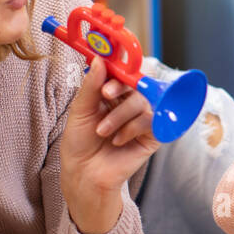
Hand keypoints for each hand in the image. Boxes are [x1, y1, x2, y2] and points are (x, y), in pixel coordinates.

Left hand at [60, 57, 160, 233]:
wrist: (85, 173)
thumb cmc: (80, 143)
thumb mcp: (80, 111)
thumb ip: (92, 85)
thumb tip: (100, 59)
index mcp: (112, 94)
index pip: (122, 73)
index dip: (117, 69)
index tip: (105, 69)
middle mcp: (129, 104)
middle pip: (136, 83)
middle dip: (120, 87)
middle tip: (106, 95)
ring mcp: (142, 119)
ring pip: (142, 102)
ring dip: (120, 115)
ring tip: (103, 132)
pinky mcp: (153, 135)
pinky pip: (151, 120)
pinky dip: (132, 128)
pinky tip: (118, 140)